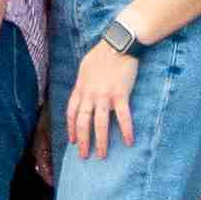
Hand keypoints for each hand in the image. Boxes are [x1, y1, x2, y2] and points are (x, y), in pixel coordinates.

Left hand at [63, 40, 138, 160]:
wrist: (118, 44)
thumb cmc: (102, 53)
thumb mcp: (85, 68)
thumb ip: (83, 83)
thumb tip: (83, 92)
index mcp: (81, 88)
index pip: (72, 113)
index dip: (71, 128)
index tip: (72, 140)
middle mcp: (90, 95)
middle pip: (83, 122)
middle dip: (82, 141)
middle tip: (84, 155)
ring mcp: (105, 95)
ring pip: (100, 123)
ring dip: (101, 141)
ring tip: (102, 155)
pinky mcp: (120, 94)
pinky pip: (123, 116)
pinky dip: (126, 130)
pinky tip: (129, 142)